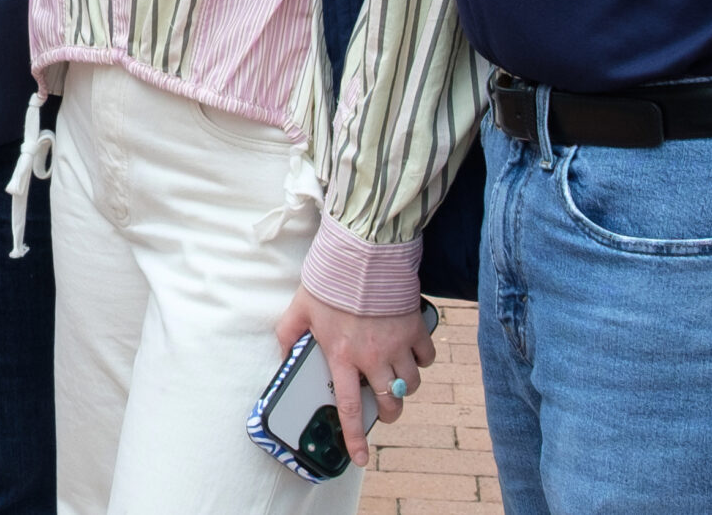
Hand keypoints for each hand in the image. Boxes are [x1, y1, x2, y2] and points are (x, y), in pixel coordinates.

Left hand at [274, 284, 434, 466]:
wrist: (363, 253)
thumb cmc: (331, 281)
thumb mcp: (300, 307)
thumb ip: (288, 333)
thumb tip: (284, 352)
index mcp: (342, 357)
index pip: (347, 407)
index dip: (354, 437)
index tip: (360, 458)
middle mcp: (372, 357)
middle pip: (389, 403)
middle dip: (388, 412)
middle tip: (383, 408)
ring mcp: (397, 344)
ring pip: (411, 385)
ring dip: (404, 387)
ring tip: (395, 378)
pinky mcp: (415, 328)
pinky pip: (427, 357)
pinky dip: (422, 359)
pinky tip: (411, 351)